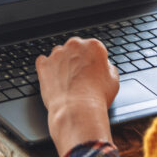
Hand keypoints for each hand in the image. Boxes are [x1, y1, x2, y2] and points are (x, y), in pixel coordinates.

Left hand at [36, 38, 118, 156]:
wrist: (77, 110)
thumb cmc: (97, 97)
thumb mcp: (113, 81)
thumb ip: (108, 68)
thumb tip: (104, 66)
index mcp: (93, 46)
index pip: (92, 48)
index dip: (92, 60)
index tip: (91, 69)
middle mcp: (74, 45)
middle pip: (75, 48)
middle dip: (76, 59)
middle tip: (79, 75)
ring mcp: (57, 54)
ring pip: (59, 54)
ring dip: (62, 63)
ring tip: (66, 80)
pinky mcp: (44, 64)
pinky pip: (43, 61)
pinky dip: (47, 68)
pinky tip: (52, 77)